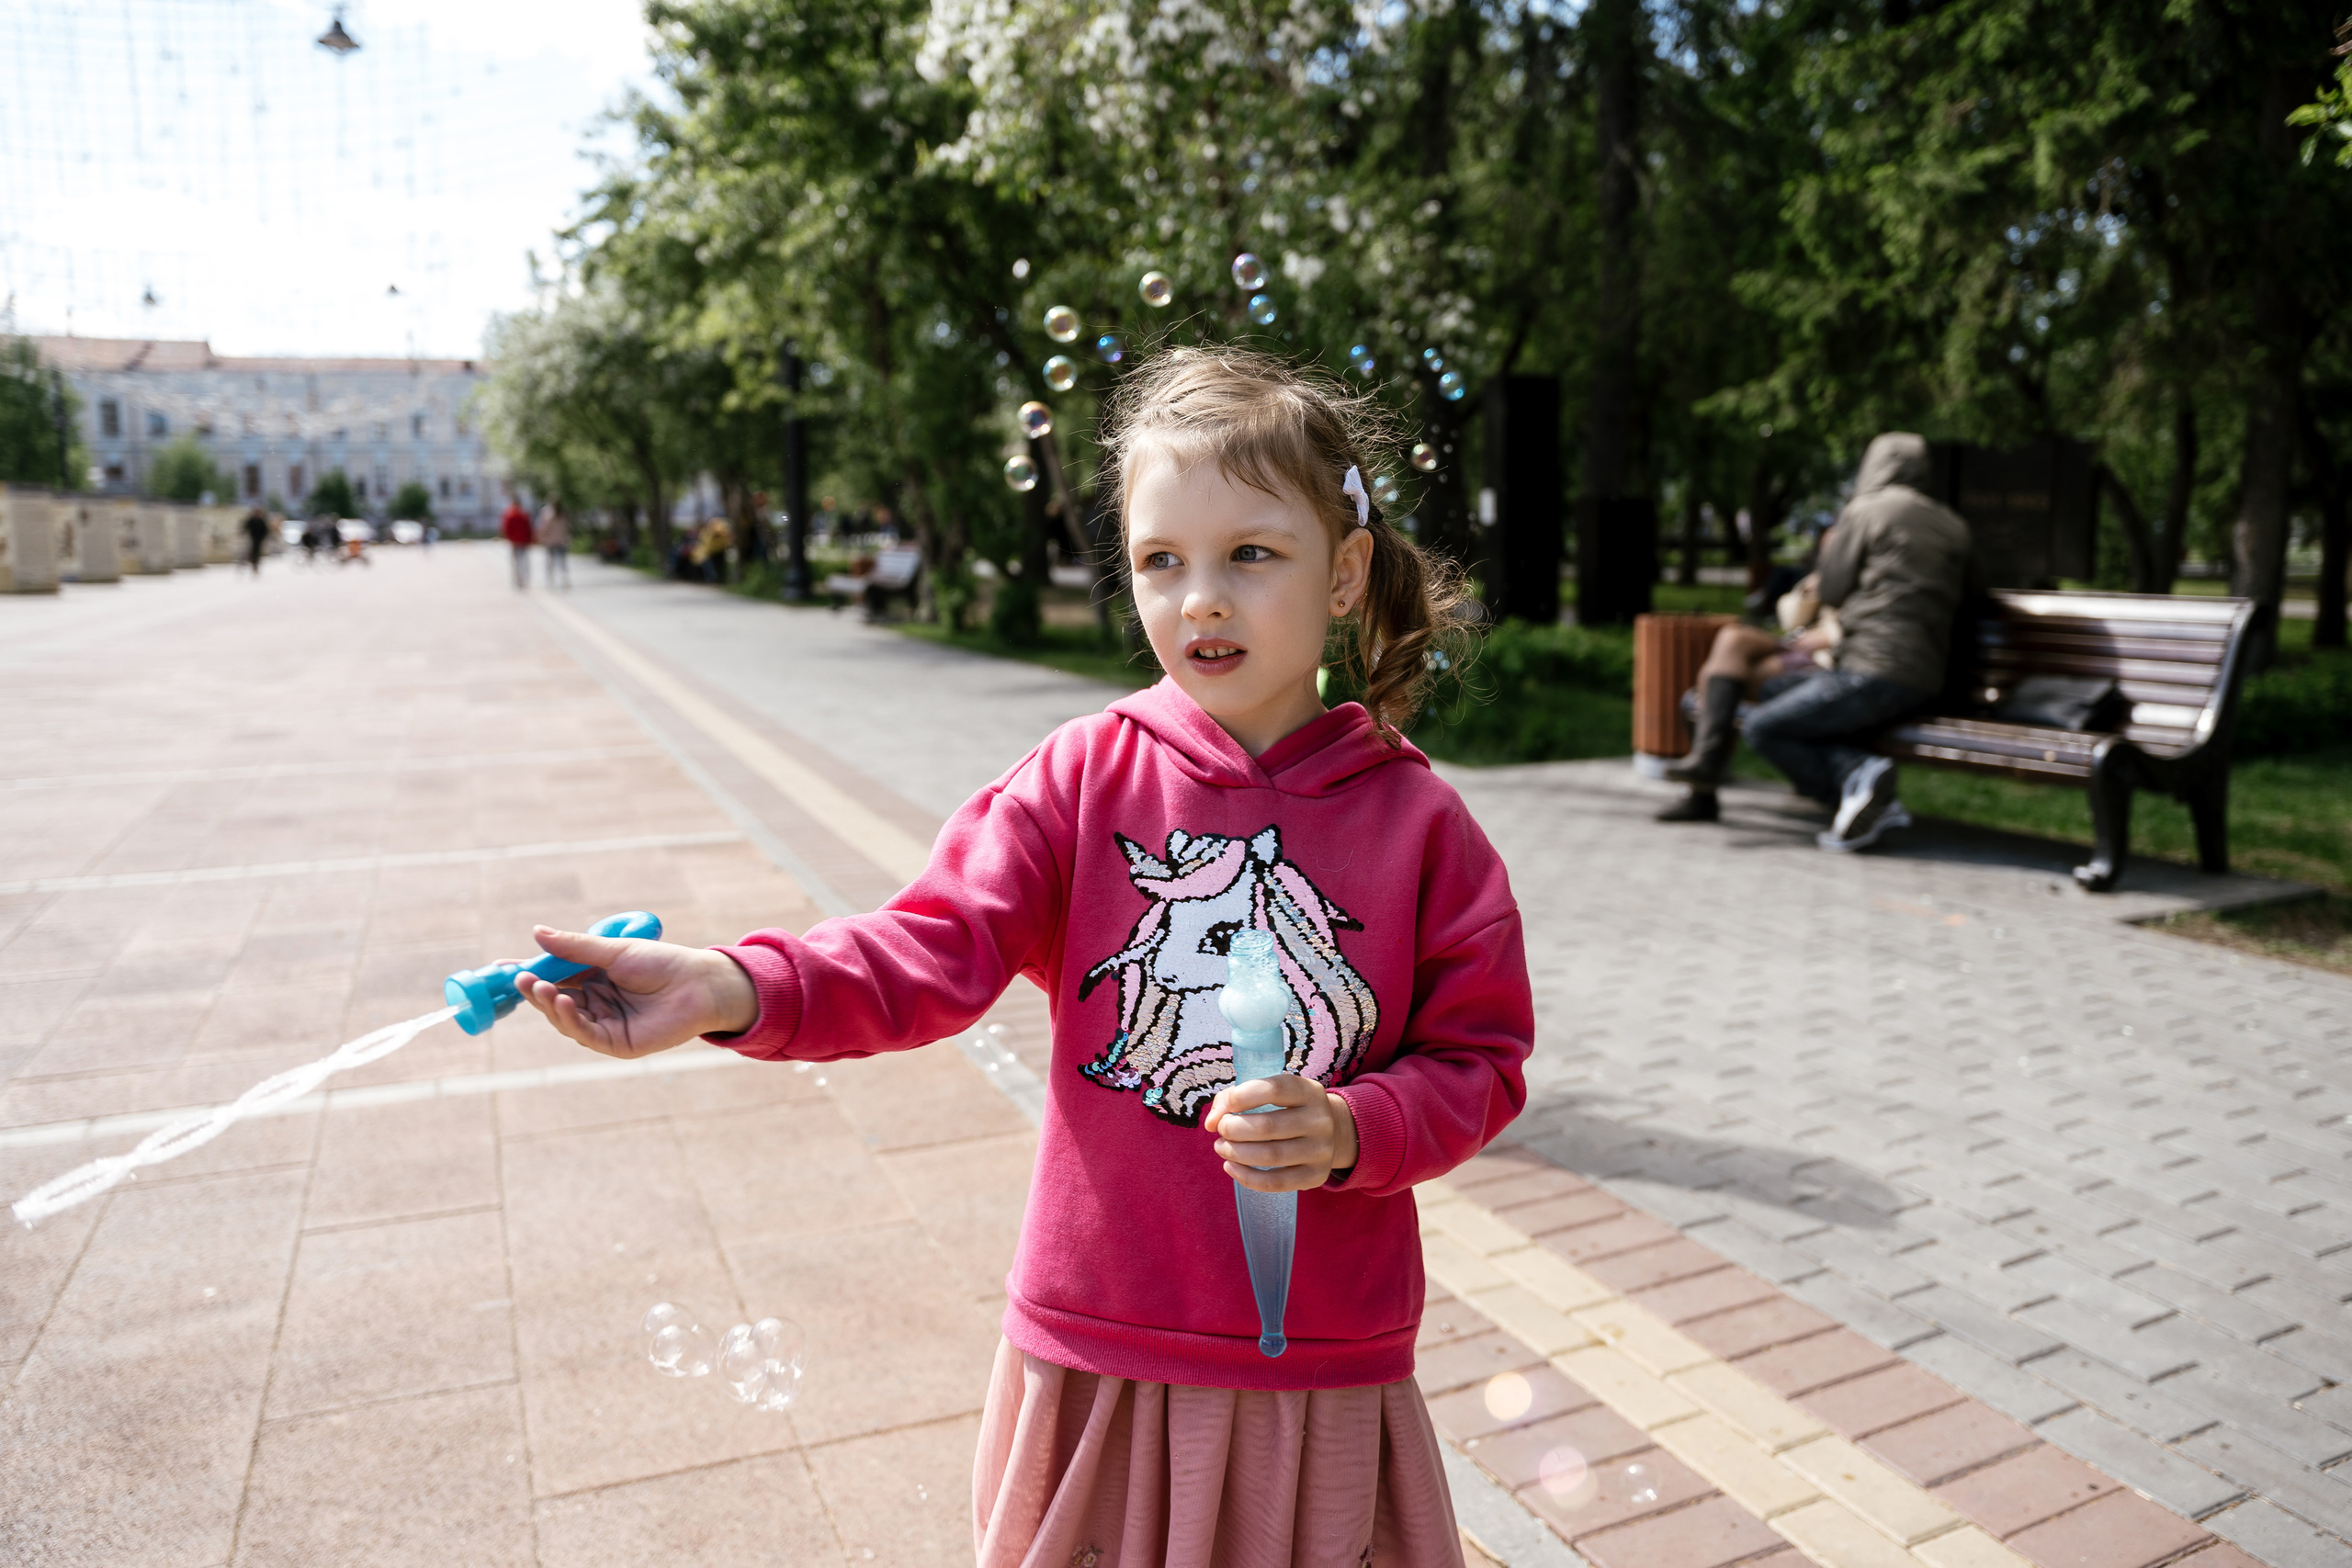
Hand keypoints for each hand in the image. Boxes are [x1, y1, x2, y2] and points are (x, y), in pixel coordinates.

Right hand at [513, 926, 758, 1059]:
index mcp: (592, 979)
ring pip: (565, 1019)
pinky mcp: (616, 1044)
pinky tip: (562, 1002)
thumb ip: (575, 948)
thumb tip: (536, 932)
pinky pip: (585, 1034)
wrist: (700, 984)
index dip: (528, 973)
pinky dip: (570, 1020)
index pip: (552, 977)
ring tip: (541, 987)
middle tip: (521, 977)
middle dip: (534, 990)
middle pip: (553, 1000)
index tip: (503, 967)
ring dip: (548, 1004)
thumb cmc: (662, 962)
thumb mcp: (614, 951)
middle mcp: (594, 1003)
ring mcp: (604, 1025)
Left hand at [1206, 1075, 1359, 1192]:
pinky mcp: (1316, 1176)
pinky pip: (1277, 1182)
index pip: (1274, 1089)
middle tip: (1221, 1130)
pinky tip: (1231, 1167)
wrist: (1332, 1132)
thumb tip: (1211, 1122)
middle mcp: (1320, 1120)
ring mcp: (1321, 1150)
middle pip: (1268, 1126)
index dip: (1242, 1097)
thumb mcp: (1272, 1093)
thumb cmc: (1287, 1109)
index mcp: (1309, 1091)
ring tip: (1222, 1147)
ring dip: (1236, 1153)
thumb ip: (1235, 1098)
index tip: (1224, 1107)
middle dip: (1233, 1129)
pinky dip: (1247, 1177)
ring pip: (1271, 1155)